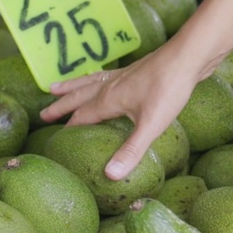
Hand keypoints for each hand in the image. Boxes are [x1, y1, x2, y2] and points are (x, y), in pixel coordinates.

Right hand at [40, 45, 201, 179]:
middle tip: (43, 113)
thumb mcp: (151, 125)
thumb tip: (110, 175)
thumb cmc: (170, 88)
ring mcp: (124, 76)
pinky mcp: (138, 70)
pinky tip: (104, 80)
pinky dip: (95, 78)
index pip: (82, 116)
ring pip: (90, 81)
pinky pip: (107, 76)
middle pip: (79, 96)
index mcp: (109, 99)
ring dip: (72, 86)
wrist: (189, 56)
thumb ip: (131, 150)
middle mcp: (111, 85)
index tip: (53, 137)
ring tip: (55, 86)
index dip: (68, 127)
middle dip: (61, 106)